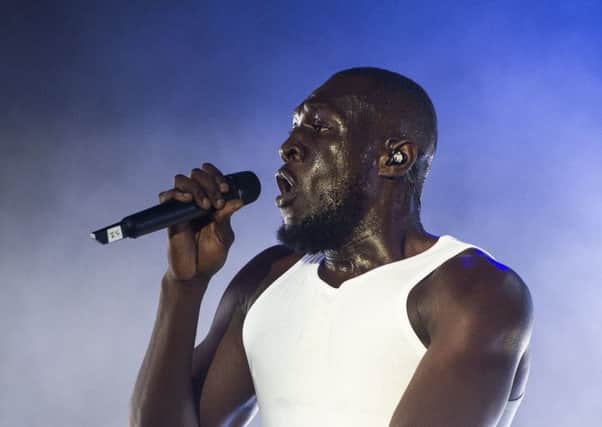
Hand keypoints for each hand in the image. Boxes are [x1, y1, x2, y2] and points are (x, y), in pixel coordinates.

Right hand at [158, 163, 242, 285]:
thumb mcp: (224, 237)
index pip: (212, 178)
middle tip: (217, 202)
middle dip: (209, 183)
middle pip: (196, 175)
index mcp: (212, 202)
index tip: (225, 189)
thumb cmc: (211, 256)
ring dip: (196, 188)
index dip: (217, 176)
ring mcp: (182, 208)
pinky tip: (187, 200)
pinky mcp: (170, 217)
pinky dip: (176, 194)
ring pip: (181, 180)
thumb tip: (238, 200)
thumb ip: (227, 218)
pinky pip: (166, 197)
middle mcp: (196, 201)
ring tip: (205, 205)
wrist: (195, 275)